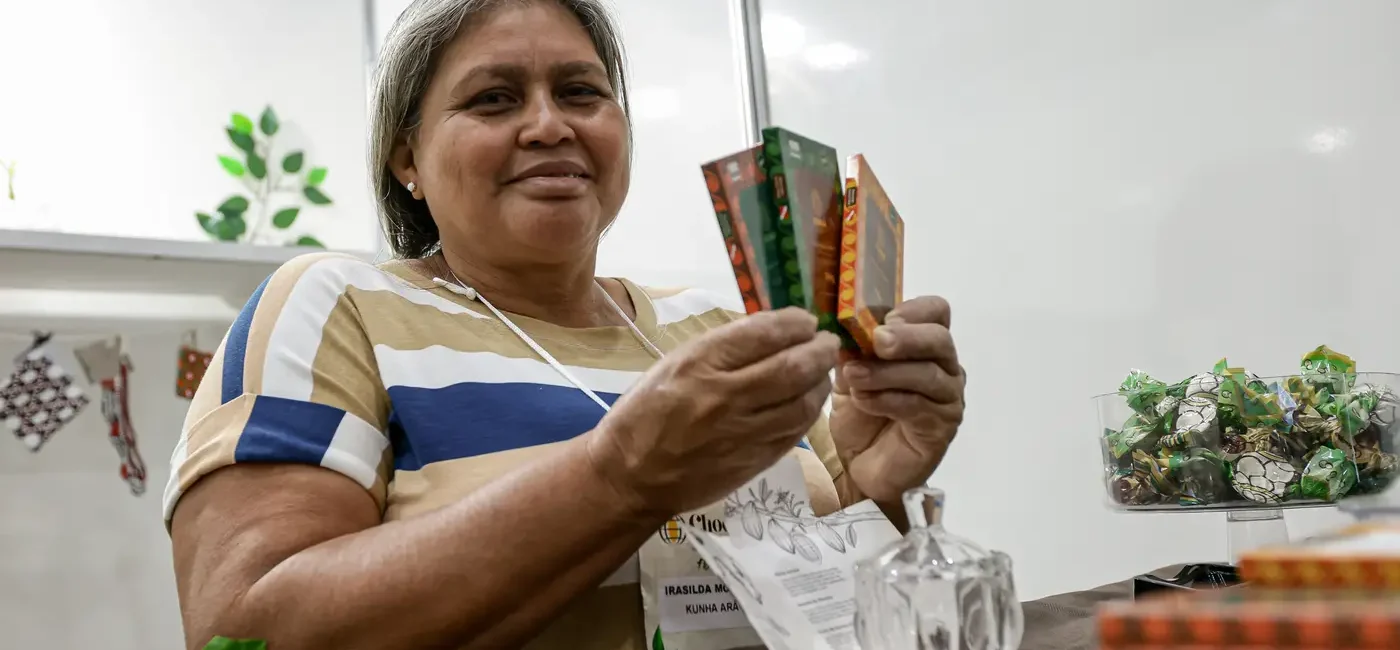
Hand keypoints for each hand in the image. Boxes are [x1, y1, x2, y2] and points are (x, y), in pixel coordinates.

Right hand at [587, 308, 840, 516]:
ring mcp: (742, 432)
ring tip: (823, 372)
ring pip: (802, 403)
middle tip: (828, 342)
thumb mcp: (673, 365)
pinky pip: (795, 432)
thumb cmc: (645, 413)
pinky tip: (810, 402)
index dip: (794, 323)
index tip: (805, 320)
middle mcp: (724, 396)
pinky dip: (809, 413)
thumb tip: (770, 334)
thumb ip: (721, 350)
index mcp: (698, 364)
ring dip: (821, 382)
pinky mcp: (752, 461)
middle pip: (793, 367)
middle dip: (819, 350)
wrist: (630, 476)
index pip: (763, 334)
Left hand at [829, 296, 964, 503]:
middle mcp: (944, 367)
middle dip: (906, 338)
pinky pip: (919, 407)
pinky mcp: (941, 428)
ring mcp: (947, 398)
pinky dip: (887, 400)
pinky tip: (864, 401)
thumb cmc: (860, 416)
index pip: (937, 311)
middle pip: (940, 338)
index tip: (883, 319)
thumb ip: (851, 351)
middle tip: (877, 341)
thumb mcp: (848, 376)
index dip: (914, 309)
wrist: (861, 467)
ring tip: (855, 377)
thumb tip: (842, 327)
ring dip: (887, 372)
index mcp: (923, 345)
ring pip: (928, 374)